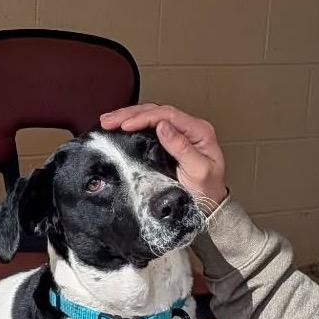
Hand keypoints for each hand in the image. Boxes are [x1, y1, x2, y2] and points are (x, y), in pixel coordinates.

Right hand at [100, 104, 226, 211]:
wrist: (210, 207)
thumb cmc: (207, 190)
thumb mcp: (199, 171)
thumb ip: (182, 148)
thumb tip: (163, 126)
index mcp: (198, 131)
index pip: (167, 115)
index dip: (143, 117)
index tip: (125, 125)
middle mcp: (188, 129)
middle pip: (156, 112)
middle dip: (130, 114)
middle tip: (109, 121)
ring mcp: (178, 135)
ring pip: (150, 117)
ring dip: (128, 117)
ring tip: (108, 121)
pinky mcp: (168, 143)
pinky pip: (148, 129)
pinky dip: (132, 126)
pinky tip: (119, 127)